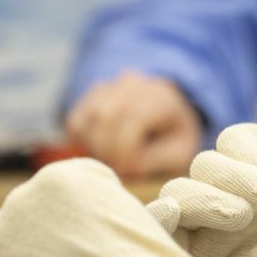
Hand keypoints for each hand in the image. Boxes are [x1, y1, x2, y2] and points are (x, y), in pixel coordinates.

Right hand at [65, 70, 201, 177]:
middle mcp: (132, 85)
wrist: (166, 111)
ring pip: (89, 118)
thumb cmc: (173, 137)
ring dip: (95, 148)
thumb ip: (159, 159)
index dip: (126, 150)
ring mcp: (109, 87)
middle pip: (107, 116)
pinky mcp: (91, 98)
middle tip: (116, 171)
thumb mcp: (180, 152)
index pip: (134, 118)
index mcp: (159, 98)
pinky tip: (100, 151)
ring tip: (110, 162)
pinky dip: (83, 142)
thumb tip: (130, 168)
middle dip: (108, 151)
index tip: (128, 171)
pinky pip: (76, 121)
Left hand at [146, 124, 256, 256]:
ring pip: (201, 163)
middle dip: (200, 201)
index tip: (166, 216)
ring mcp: (234, 179)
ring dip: (236, 181)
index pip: (158, 231)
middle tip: (239, 219)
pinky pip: (232, 139)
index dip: (153, 219)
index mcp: (200, 254)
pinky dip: (255, 160)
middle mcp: (211, 216)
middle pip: (174, 191)